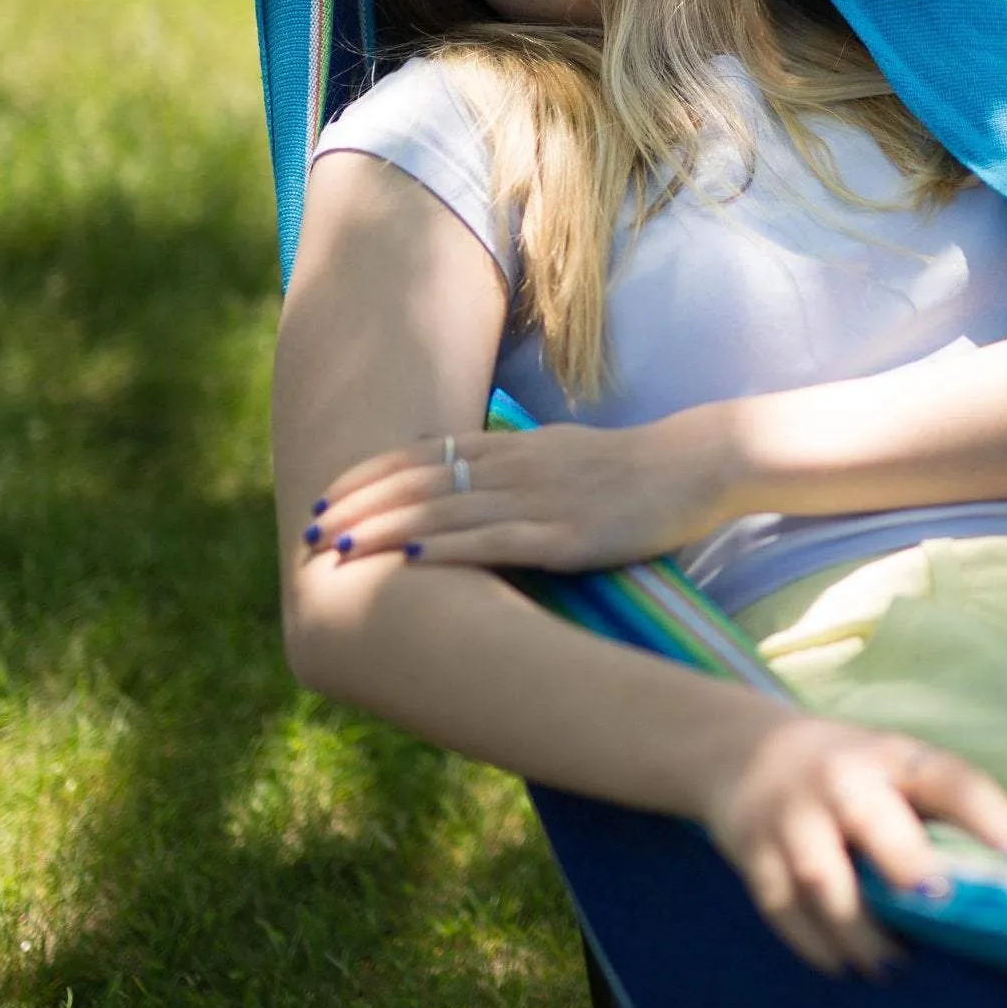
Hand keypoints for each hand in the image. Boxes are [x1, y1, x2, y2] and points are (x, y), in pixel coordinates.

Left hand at [308, 415, 739, 572]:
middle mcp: (515, 466)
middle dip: (358, 506)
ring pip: (444, 511)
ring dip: (384, 529)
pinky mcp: (566, 534)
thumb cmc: (631, 468)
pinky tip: (410, 560)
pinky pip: (495, 541)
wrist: (697, 465)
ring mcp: (539, 499)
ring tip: (337, 548)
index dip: (366, 475)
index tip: (323, 495)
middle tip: (309, 528)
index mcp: (512, 447)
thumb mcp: (560, 454)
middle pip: (418, 481)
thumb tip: (464, 472)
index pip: (420, 455)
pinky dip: (446, 549)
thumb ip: (511, 464)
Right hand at [700, 714, 1006, 976]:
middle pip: (873, 823)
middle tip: (941, 908)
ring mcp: (791, 815)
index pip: (951, 780)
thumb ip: (956, 811)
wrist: (743, 750)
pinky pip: (782, 906)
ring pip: (823, 879)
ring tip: (893, 968)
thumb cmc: (851, 773)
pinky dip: (815, 945)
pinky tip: (844, 967)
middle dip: (909, 868)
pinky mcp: (752, 851)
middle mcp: (842, 779)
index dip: (992, 817)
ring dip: (860, 931)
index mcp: (894, 757)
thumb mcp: (899, 770)